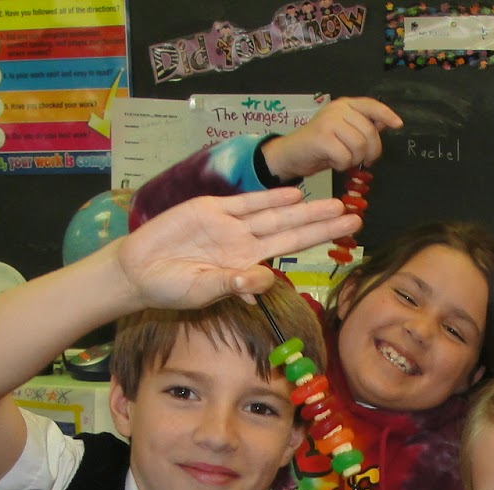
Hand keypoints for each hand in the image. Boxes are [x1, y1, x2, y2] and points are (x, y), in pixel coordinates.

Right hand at [116, 190, 360, 309]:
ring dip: (304, 209)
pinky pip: (246, 203)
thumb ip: (231, 284)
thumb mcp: (202, 292)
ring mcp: (229, 225)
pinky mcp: (210, 209)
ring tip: (335, 203)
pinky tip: (293, 194)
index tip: (345, 240)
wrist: (138, 271)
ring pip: (275, 214)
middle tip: (355, 217)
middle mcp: (244, 243)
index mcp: (246, 266)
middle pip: (292, 230)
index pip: (291, 251)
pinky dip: (269, 198)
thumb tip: (261, 279)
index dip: (317, 243)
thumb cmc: (170, 288)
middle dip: (322, 223)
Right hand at [264, 97, 402, 179]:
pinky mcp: (321, 137)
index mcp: (344, 105)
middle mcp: (337, 109)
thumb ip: (361, 127)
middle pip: (370, 131)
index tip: (398, 125)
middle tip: (364, 160)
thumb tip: (385, 123)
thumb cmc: (319, 147)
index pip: (371, 105)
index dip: (386, 114)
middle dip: (371, 151)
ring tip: (343, 159)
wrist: (291, 154)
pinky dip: (342, 165)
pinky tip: (333, 163)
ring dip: (354, 159)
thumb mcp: (344, 134)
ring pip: (359, 145)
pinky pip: (345, 156)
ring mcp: (328, 121)